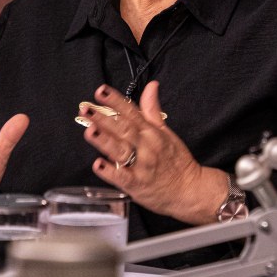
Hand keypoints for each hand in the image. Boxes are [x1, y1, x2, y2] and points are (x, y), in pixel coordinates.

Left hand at [85, 81, 227, 223]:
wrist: (189, 190)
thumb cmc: (177, 162)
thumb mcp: (167, 132)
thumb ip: (153, 110)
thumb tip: (151, 86)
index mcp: (152, 133)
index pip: (131, 112)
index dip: (115, 101)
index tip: (101, 91)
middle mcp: (147, 147)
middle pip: (124, 129)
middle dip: (104, 118)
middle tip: (86, 109)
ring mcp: (142, 166)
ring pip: (121, 151)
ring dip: (105, 140)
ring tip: (90, 130)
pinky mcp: (137, 185)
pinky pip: (122, 178)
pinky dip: (110, 171)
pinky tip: (98, 164)